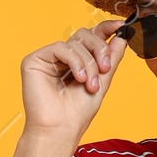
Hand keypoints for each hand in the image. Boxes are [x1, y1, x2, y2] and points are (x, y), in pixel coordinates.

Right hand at [20, 21, 126, 140]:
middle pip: (84, 35)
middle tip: (105, 68)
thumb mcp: (102, 82)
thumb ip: (110, 59)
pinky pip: (61, 48)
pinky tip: (78, 78)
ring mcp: (48, 58)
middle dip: (99, 50)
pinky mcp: (35, 60)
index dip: (105, 28)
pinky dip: (74, 61)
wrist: (61, 129)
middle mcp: (62, 58)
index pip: (90, 37)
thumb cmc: (77, 113)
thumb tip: (121, 37)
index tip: (121, 26)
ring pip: (75, 43)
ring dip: (88, 63)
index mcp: (77, 62)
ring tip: (89, 84)